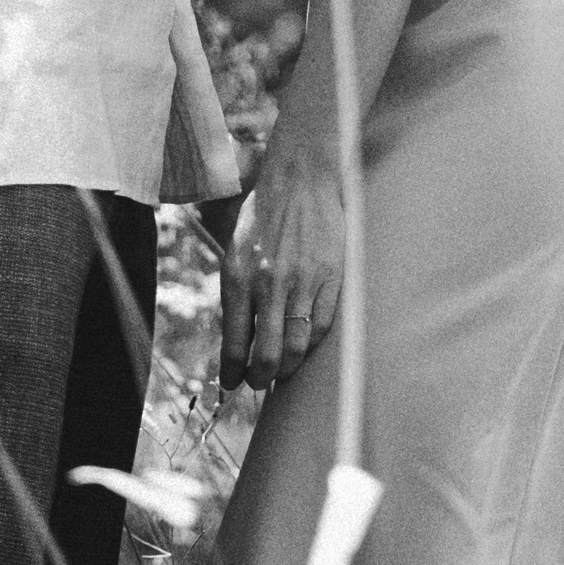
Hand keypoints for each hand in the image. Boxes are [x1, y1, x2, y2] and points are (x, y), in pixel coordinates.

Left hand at [221, 139, 343, 388]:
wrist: (299, 180)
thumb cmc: (263, 217)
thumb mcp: (236, 253)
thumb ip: (236, 294)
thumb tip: (236, 339)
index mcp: (238, 278)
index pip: (234, 342)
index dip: (233, 371)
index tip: (233, 383)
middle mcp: (268, 284)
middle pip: (266, 354)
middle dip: (260, 378)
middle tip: (259, 384)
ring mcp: (301, 283)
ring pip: (296, 346)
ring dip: (287, 368)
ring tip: (281, 373)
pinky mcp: (330, 278)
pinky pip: (321, 327)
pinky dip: (310, 345)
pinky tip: (303, 348)